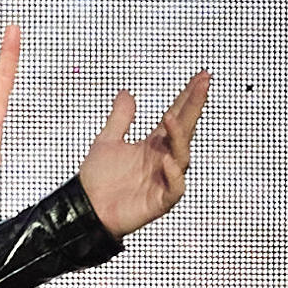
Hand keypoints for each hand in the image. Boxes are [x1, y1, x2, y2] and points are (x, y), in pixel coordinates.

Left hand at [78, 71, 208, 237]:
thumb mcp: (106, 142)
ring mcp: (163, 179)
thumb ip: (119, 119)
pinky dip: (174, 175)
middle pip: (185, 129)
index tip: (201, 77)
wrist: (84, 210)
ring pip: (182, 155)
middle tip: (203, 84)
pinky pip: (175, 188)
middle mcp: (162, 159)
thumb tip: (125, 94)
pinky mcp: (159, 201)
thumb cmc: (96, 181)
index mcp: (153, 145)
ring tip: (171, 118)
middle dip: (195, 106)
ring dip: (179, 136)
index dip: (188, 97)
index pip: (176, 116)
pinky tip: (167, 161)